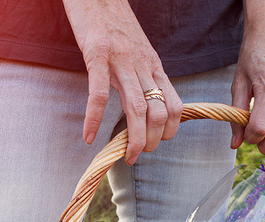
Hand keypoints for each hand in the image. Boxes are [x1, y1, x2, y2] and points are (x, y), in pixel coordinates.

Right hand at [63, 0, 183, 164]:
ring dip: (134, 139)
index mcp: (154, 66)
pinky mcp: (97, 55)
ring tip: (126, 155)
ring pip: (137, 108)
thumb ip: (143, 75)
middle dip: (152, 141)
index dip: (170, 130)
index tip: (157, 141)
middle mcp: (143, 65)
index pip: (176, 106)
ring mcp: (121, 60)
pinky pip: (98, 94)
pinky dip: (93, 119)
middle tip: (139, 154)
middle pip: (158, 112)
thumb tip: (146, 104)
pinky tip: (88, 137)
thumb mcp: (138, 50)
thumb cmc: (114, 24)